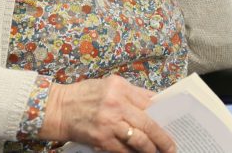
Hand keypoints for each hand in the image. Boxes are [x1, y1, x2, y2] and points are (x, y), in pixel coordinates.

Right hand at [39, 75, 174, 152]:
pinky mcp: (101, 138)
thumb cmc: (84, 95)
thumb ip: (131, 93)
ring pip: (139, 139)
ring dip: (152, 149)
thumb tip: (154, 104)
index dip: (163, 115)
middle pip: (148, 123)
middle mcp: (116, 104)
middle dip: (163, 138)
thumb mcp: (109, 85)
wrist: (58, 108)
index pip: (150, 102)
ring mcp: (109, 122)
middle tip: (171, 147)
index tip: (173, 123)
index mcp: (120, 87)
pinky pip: (123, 150)